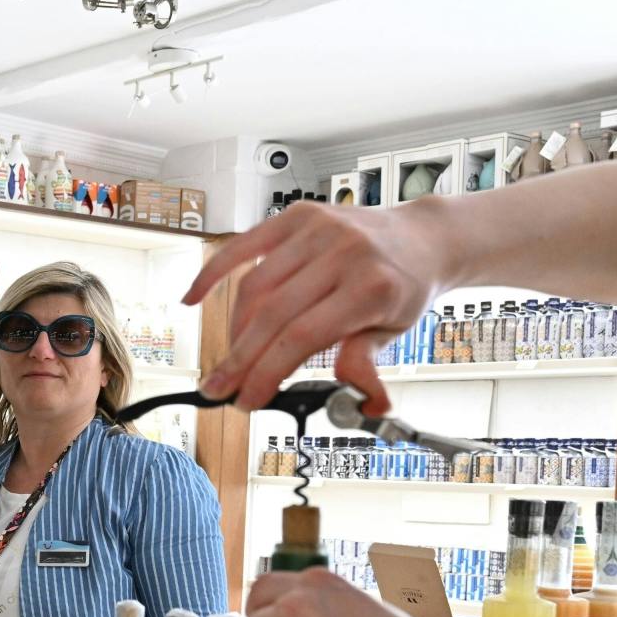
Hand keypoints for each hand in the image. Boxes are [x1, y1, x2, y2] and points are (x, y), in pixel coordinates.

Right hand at [182, 200, 454, 413]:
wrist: (421, 238)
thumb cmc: (404, 287)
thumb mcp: (395, 331)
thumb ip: (366, 362)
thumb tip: (362, 400)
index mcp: (371, 287)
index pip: (302, 336)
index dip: (267, 372)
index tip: (248, 398)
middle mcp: (343, 252)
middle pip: (273, 314)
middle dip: (241, 358)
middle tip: (221, 388)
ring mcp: (318, 229)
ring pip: (255, 285)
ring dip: (234, 329)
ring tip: (231, 358)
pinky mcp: (298, 215)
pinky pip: (244, 245)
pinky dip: (214, 273)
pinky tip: (194, 298)